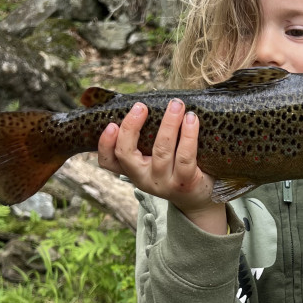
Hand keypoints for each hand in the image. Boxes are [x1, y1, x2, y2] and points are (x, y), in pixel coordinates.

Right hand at [97, 100, 226, 233]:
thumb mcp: (153, 159)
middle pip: (127, 154)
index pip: (108, 161)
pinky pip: (185, 156)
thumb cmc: (174, 169)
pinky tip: (191, 119)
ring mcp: (164, 182)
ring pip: (161, 151)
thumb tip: (144, 103)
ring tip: (176, 105)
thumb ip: (144, 140)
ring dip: (168, 124)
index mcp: (132, 171)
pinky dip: (188, 134)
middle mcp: (144, 179)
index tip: (111, 124)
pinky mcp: (185, 182)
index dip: (105, 144)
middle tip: (141, 106)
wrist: (197, 199)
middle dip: (131, 127)